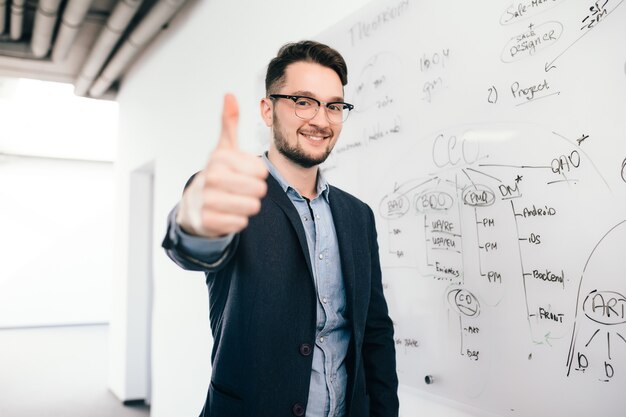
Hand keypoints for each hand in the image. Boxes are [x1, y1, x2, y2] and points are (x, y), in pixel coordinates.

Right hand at [177, 94, 267, 237]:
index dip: (257, 174)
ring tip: (234, 201)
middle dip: (254, 192)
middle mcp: (210, 177)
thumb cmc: (216, 174)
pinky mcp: (207, 221)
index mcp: (219, 158)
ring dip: (247, 206)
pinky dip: (238, 221)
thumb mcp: (223, 149)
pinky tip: (226, 214)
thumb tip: (229, 95)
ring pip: (251, 207)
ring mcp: (206, 200)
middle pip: (259, 190)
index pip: (261, 170)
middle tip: (240, 189)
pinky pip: (240, 223)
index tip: (243, 173)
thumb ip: (229, 123)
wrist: (193, 205)